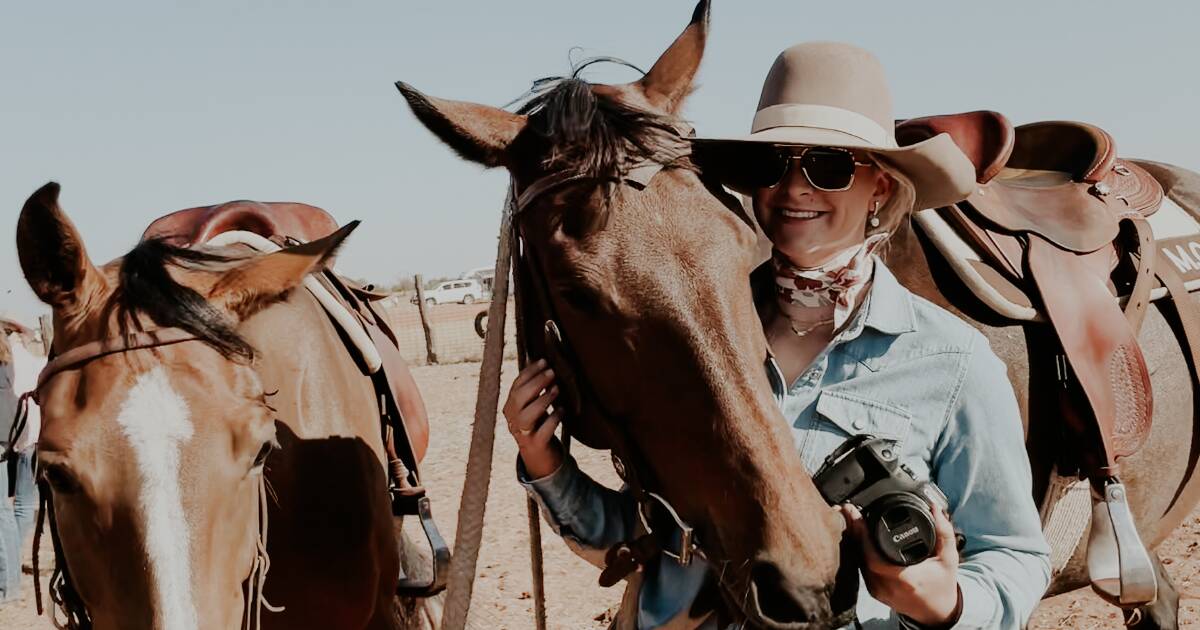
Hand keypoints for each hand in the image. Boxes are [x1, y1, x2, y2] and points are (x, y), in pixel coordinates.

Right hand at [503, 359, 563, 479]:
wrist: (540, 458)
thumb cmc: (538, 425)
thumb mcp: (533, 406)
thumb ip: (534, 389)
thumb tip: (541, 362)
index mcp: (510, 408)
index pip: (516, 386)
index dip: (528, 372)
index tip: (543, 361)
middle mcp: (512, 420)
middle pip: (519, 398)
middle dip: (536, 383)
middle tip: (552, 373)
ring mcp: (523, 434)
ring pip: (527, 415)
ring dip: (542, 400)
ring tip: (556, 390)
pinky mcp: (536, 445)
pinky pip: (543, 431)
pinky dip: (553, 419)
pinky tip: (562, 410)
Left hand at [840, 504, 961, 626]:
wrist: (937, 612)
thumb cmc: (942, 585)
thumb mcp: (949, 559)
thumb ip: (944, 532)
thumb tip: (935, 508)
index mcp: (904, 579)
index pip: (873, 557)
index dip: (862, 536)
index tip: (856, 516)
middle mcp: (886, 587)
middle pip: (860, 557)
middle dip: (854, 532)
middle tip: (848, 511)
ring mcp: (877, 591)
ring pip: (857, 563)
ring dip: (853, 540)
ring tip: (850, 519)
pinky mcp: (873, 592)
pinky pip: (860, 569)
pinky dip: (858, 552)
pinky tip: (856, 537)